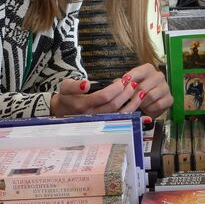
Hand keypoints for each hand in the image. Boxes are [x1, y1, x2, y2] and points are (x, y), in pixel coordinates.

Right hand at [50, 65, 171, 117]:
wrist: (63, 111)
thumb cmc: (67, 96)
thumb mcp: (65, 87)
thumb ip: (74, 85)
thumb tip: (86, 85)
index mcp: (83, 105)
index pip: (104, 97)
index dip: (115, 88)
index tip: (122, 80)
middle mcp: (92, 115)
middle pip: (114, 106)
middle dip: (126, 93)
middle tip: (134, 84)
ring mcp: (100, 120)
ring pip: (120, 114)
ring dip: (132, 104)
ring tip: (141, 93)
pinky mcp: (105, 122)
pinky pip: (121, 120)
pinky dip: (133, 114)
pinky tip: (141, 107)